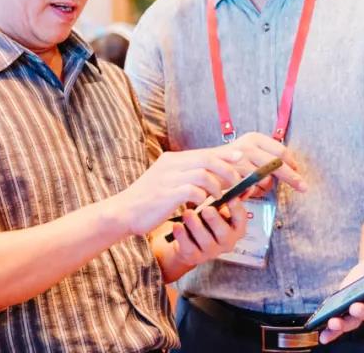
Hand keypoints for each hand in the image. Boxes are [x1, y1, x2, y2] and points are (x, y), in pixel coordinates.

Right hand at [109, 147, 244, 235]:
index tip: (240, 158)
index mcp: (171, 159)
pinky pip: (192, 190)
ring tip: (219, 196)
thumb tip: (211, 177)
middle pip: (207, 158)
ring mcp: (167, 178)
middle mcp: (170, 164)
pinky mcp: (166, 193)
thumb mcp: (167, 182)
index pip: (204, 152)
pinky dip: (203, 197)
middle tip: (236, 182)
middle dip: (226, 169)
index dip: (224, 154)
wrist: (123, 212)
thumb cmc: (148, 201)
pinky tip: (203, 204)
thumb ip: (186, 176)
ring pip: (202, 173)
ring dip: (216, 185)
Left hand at [165, 198, 247, 267]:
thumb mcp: (217, 206)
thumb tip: (246, 183)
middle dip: (215, 220)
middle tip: (206, 209)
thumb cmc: (205, 218)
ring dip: (196, 226)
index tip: (230, 198)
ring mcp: (211, 252)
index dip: (236, 209)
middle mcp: (226, 242)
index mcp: (235, 228)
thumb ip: (226, 195)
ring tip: (187, 213)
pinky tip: (177, 226)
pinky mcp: (194, 257)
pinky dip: (182, 236)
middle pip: (224, 233)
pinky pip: (189, 248)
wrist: (188, 240)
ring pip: (206, 241)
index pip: (241, 219)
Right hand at [223, 132, 307, 194]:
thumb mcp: (247, 155)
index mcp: (254, 138)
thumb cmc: (226, 165)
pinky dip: (251, 193)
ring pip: (265, 179)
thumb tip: (291, 170)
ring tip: (253, 190)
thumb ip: (265, 160)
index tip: (299, 173)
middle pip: (278, 164)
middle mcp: (248, 146)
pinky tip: (243, 193)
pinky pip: (251, 189)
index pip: (281, 152)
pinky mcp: (233, 173)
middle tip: (303, 187)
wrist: (198, 168)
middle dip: (292, 177)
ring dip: (264, 188)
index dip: (292, 164)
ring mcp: (240, 159)